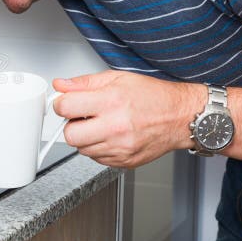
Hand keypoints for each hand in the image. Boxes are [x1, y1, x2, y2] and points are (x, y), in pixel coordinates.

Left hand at [52, 70, 201, 168]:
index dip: (61, 103)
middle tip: (82, 117)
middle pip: (70, 135)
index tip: (65, 103)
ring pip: (81, 149)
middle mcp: (115, 127)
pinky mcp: (124, 162)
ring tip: (101, 124)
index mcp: (111, 102)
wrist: (180, 117)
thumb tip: (60, 85)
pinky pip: (96, 158)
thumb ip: (84, 83)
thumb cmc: (153, 96)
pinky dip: (98, 147)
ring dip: (85, 138)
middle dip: (71, 125)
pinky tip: (110, 135)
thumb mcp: (117, 78)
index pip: (65, 107)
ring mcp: (120, 147)